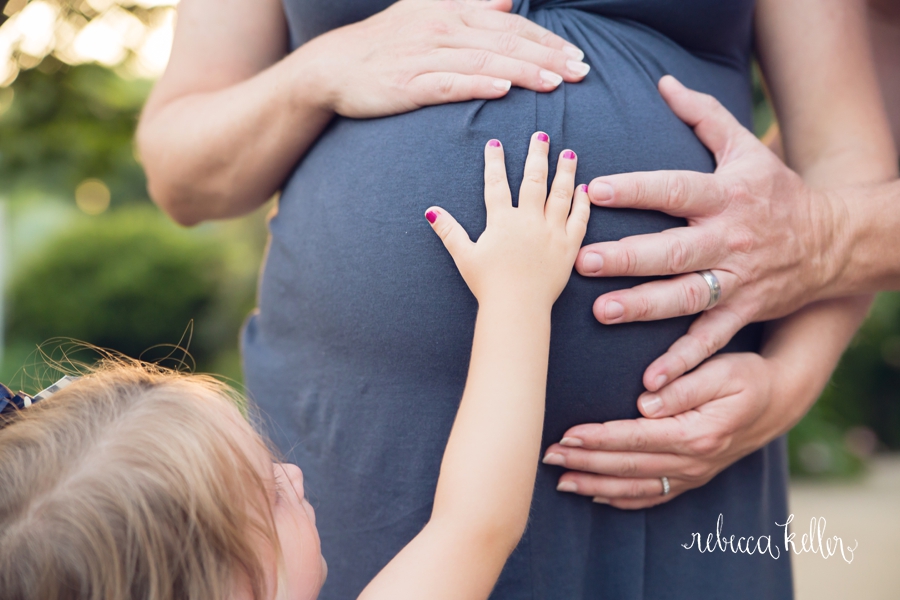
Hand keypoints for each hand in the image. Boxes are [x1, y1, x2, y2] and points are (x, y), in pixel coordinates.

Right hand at [305, 0, 589, 117]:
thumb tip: (506, 1)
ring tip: (557, 83)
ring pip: (486, 60)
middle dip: (549, 56)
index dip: (547, 39)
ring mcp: (426, 55)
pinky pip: (449, 82)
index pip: (511, 24)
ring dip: (524, 71)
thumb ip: (471, 6)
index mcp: (453, 12)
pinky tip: (503, 89)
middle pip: (507, 41)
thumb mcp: (428, 14)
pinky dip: (477, 84)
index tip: (578, 55)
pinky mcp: (410, 83)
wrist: (335, 66)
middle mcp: (444, 28)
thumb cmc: (386, 44)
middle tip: (582, 72)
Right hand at [426, 133, 589, 308]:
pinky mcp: (568, 247)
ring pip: (561, 194)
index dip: (494, 162)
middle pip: (534, 180)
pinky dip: (582, 203)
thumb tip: (431, 211)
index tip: (495, 144)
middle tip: (541, 136)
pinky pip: (579, 220)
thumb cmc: (488, 284)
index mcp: (502, 221)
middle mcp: (529, 221)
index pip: (497, 184)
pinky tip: (584, 189)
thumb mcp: (464, 256)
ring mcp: (551, 232)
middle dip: (537, 156)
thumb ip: (449, 231)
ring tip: (569, 153)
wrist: (517, 307)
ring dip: (565, 171)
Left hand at [542, 352, 796, 508]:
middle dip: (585, 462)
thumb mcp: (722, 369)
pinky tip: (596, 496)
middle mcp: (694, 461)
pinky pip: (653, 497)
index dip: (599, 438)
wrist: (779, 400)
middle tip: (547, 456)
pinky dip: (622, 499)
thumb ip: (683, 385)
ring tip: (560, 480)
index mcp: (698, 433)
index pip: (637, 438)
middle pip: (628, 466)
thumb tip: (644, 403)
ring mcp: (693, 475)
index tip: (567, 434)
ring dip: (595, 485)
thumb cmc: (747, 376)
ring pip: (635, 487)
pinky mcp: (692, 479)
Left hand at [573, 75, 843, 391]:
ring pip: (687, 297)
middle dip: (629, 257)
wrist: (831, 241)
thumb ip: (703, 116)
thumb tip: (664, 83)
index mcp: (725, 195)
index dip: (637, 188)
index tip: (595, 188)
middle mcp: (729, 239)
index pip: (676, 189)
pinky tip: (651, 381)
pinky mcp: (743, 312)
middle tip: (584, 261)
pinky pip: (711, 340)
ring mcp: (737, 280)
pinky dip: (683, 361)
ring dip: (645, 307)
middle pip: (675, 249)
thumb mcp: (745, 148)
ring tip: (603, 312)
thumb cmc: (774, 191)